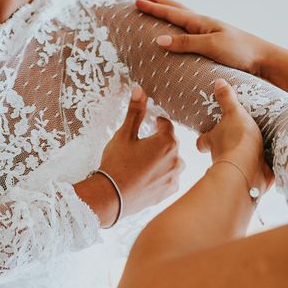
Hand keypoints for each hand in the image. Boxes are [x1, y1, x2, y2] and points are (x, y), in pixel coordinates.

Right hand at [98, 85, 183, 217]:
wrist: (111, 197)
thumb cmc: (117, 164)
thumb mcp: (124, 135)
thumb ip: (135, 112)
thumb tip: (139, 89)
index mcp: (167, 142)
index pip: (166, 124)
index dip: (156, 123)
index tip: (149, 125)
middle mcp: (176, 159)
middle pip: (171, 143)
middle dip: (158, 141)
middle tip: (141, 146)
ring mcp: (174, 177)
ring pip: (172, 160)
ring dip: (162, 158)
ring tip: (143, 163)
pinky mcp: (169, 191)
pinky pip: (170, 177)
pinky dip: (161, 174)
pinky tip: (146, 176)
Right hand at [136, 0, 277, 78]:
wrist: (265, 59)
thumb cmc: (240, 52)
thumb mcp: (211, 47)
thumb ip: (186, 43)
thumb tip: (158, 39)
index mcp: (201, 22)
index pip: (171, 12)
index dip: (153, 7)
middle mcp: (203, 24)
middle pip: (175, 9)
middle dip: (157, 1)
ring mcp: (209, 32)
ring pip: (182, 18)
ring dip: (167, 11)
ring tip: (156, 6)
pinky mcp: (214, 44)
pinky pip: (189, 31)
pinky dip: (178, 26)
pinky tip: (178, 31)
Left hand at [197, 79, 271, 187]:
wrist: (249, 168)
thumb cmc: (237, 139)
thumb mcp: (233, 113)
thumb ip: (227, 99)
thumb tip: (218, 81)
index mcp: (213, 140)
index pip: (202, 141)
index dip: (203, 139)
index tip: (204, 136)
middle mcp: (220, 156)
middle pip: (219, 153)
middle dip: (226, 149)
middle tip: (236, 142)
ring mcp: (235, 169)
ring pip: (236, 164)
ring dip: (244, 159)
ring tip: (258, 150)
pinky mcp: (250, 178)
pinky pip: (255, 174)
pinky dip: (260, 171)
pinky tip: (270, 166)